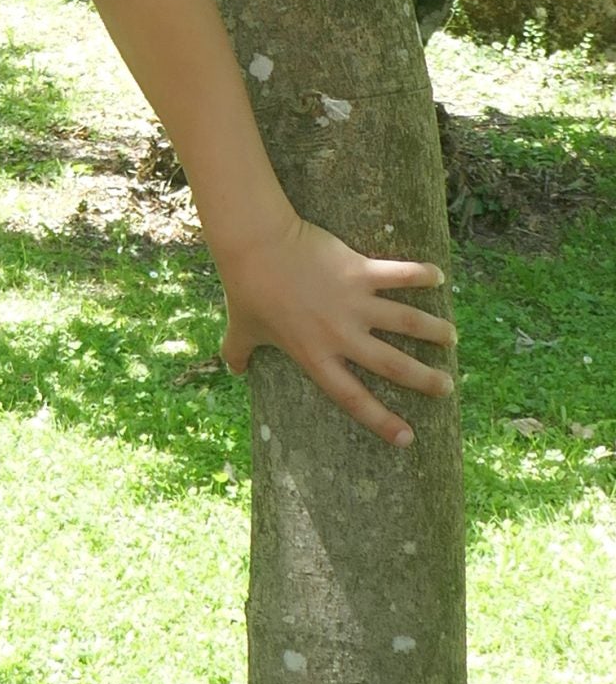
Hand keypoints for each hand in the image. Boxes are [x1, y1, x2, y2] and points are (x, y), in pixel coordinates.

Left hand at [216, 217, 455, 447]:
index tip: (407, 438)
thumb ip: (239, 353)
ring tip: (451, 337)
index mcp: (314, 355)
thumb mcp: (240, 329)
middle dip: (425, 379)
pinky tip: (439, 276)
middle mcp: (340, 334)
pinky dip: (421, 274)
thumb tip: (233, 369)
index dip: (381, 420)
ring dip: (434, 330)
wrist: (256, 246)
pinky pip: (399, 274)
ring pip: (407, 321)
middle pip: (393, 365)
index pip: (353, 398)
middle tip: (447, 387)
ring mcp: (353, 302)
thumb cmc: (247, 290)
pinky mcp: (360, 270)